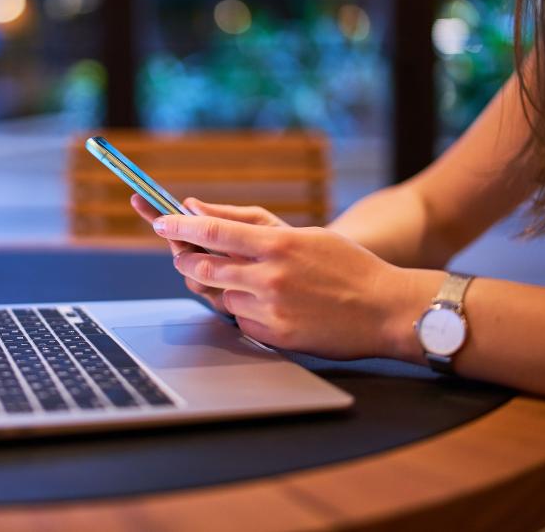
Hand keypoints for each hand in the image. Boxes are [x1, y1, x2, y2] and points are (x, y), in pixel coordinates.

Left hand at [151, 212, 433, 359]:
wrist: (386, 310)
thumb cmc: (346, 264)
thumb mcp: (302, 233)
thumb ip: (247, 220)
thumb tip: (196, 208)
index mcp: (277, 244)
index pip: (211, 232)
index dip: (176, 227)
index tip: (158, 222)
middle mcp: (270, 276)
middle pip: (202, 268)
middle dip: (188, 261)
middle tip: (189, 256)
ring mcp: (270, 309)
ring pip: (219, 296)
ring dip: (224, 288)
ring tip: (257, 282)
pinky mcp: (274, 336)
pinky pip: (240, 320)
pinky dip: (245, 311)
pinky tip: (276, 305)